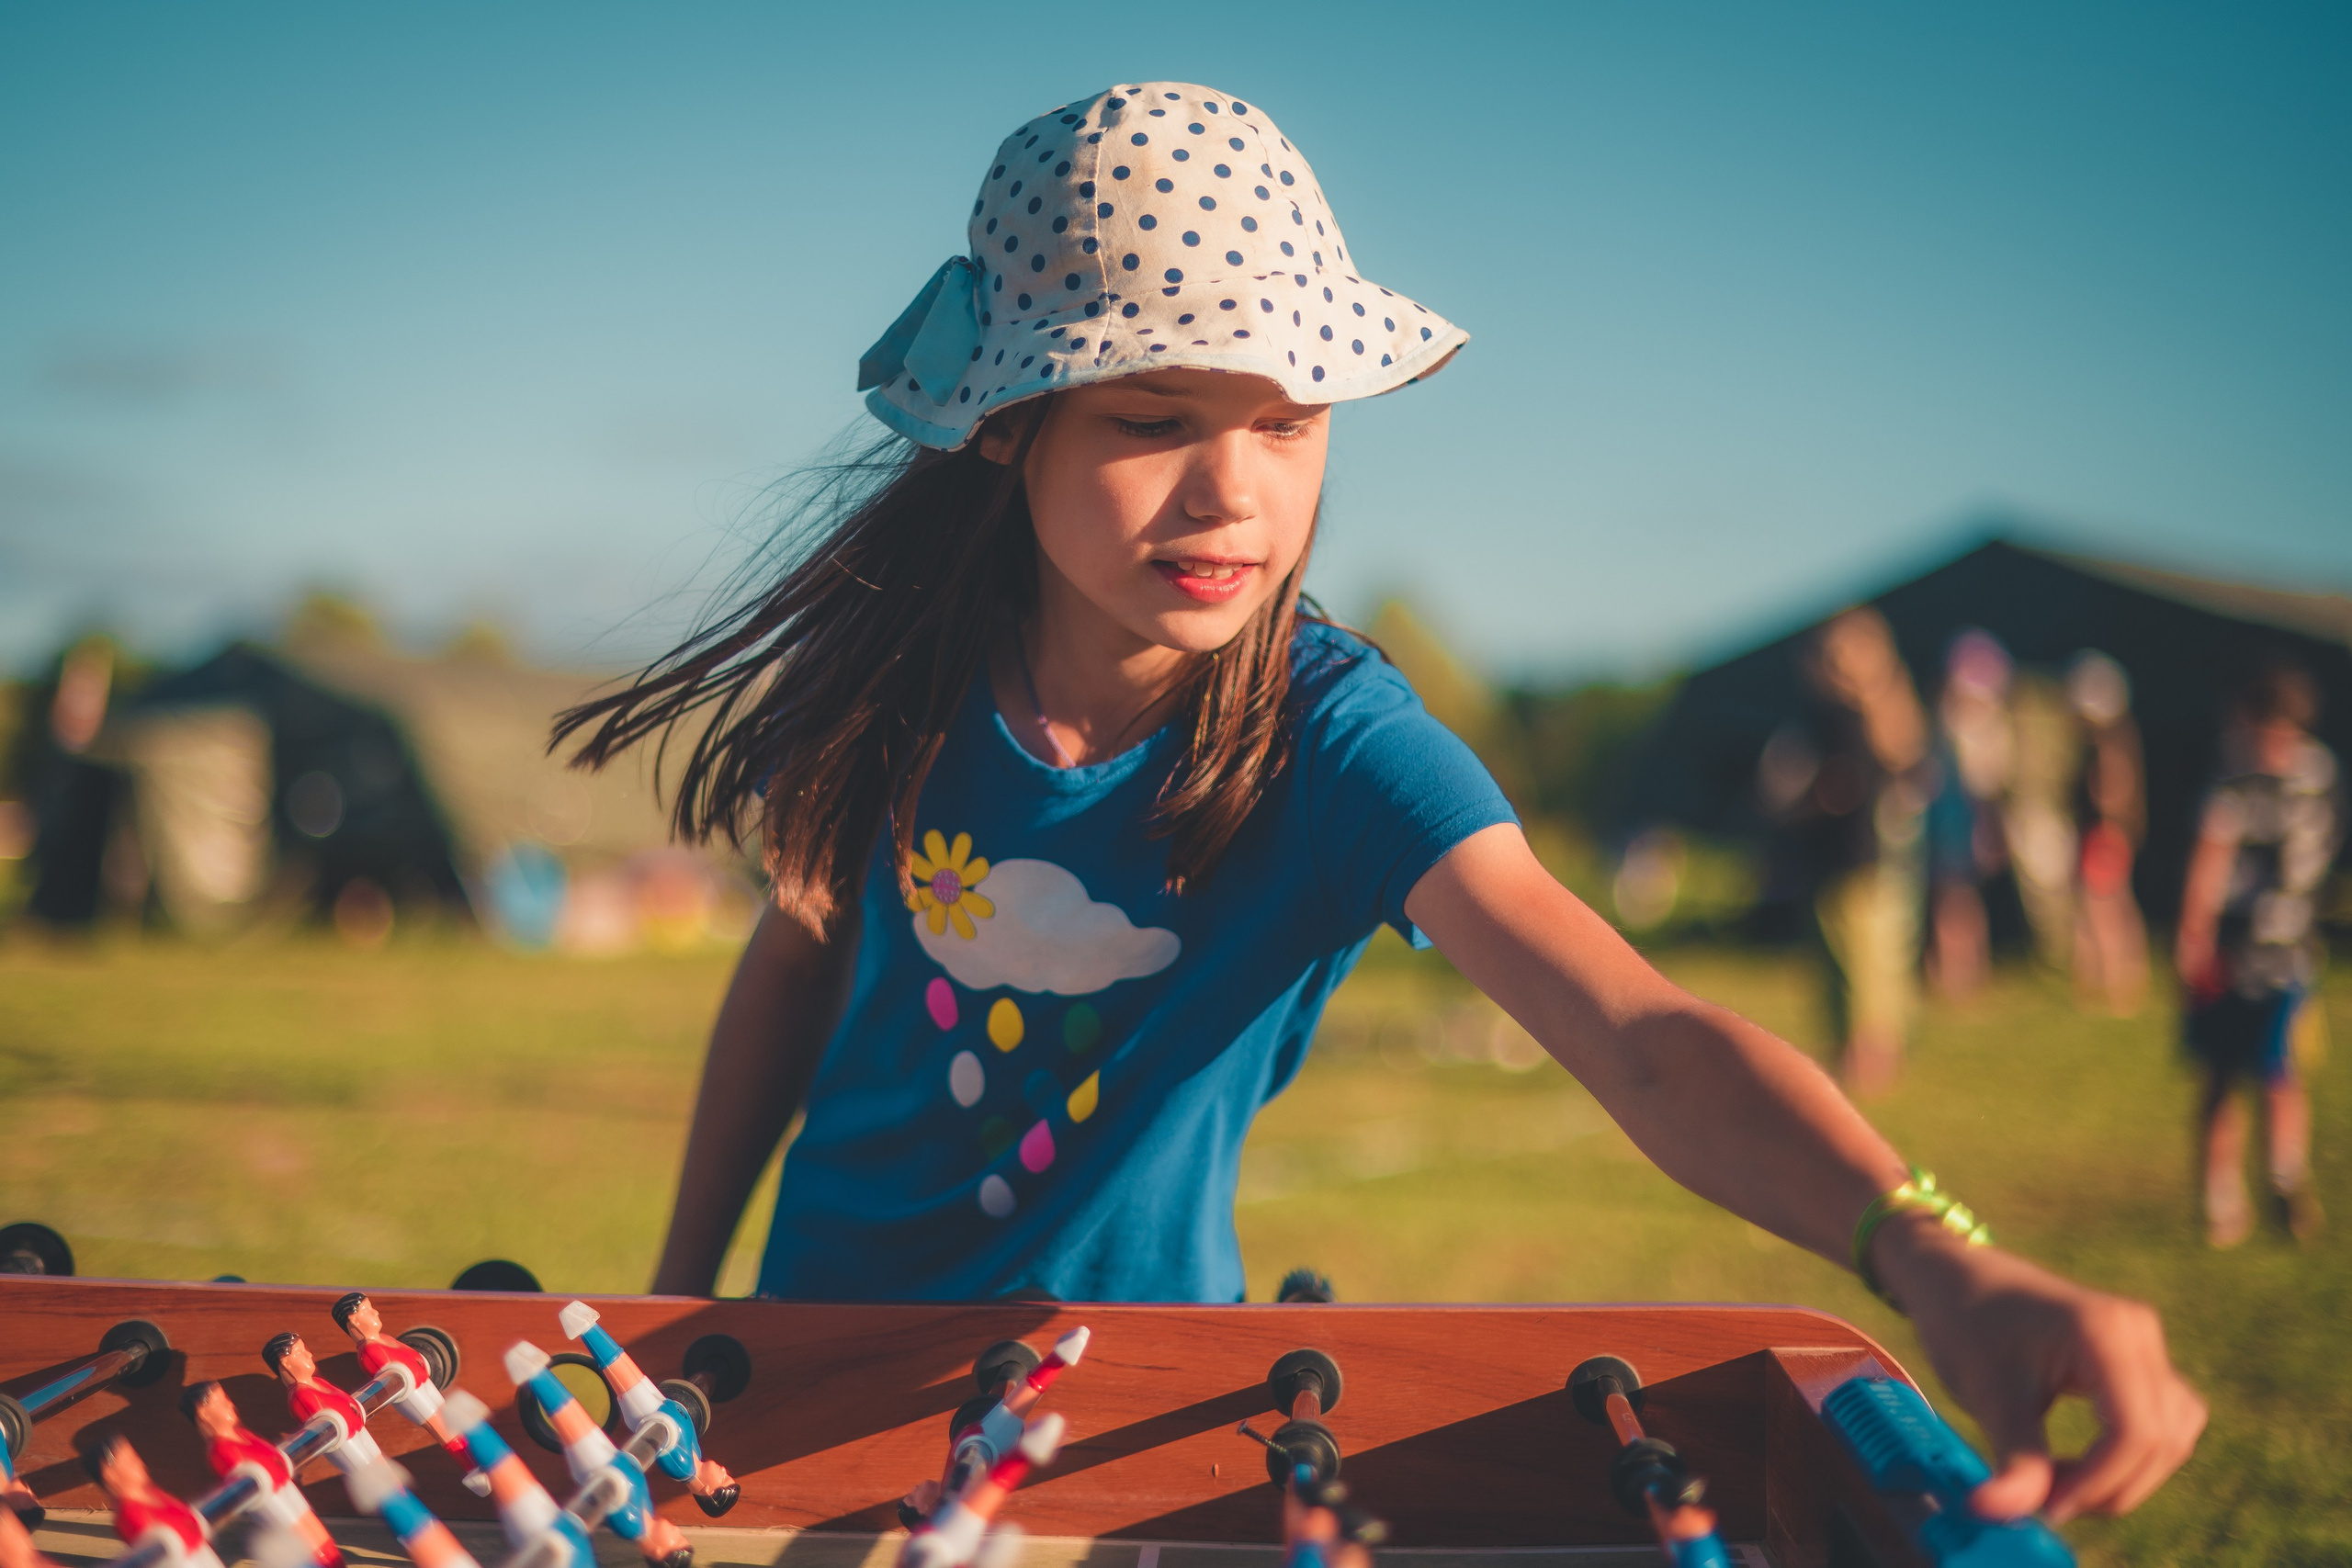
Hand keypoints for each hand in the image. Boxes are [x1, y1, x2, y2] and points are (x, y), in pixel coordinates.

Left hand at [1872, 1214, 2205, 1522]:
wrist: (1952, 1275)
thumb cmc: (1964, 1321)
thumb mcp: (1986, 1393)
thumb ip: (2014, 1459)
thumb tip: (2007, 1514)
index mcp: (2106, 1332)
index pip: (2135, 1433)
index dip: (2098, 1484)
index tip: (2047, 1507)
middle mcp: (2138, 1332)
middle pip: (2161, 1441)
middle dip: (2110, 1487)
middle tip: (2047, 1502)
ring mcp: (2144, 1343)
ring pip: (2171, 1436)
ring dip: (2125, 1476)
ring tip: (2059, 1483)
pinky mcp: (2137, 1359)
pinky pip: (2162, 1421)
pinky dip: (2129, 1454)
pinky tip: (2079, 1463)